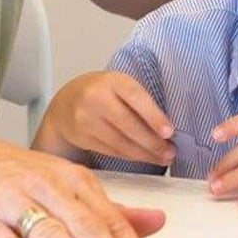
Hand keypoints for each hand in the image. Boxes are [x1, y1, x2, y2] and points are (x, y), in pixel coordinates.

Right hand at [32, 71, 173, 166]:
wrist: (67, 101)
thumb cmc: (102, 92)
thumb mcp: (119, 86)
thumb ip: (139, 101)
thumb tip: (166, 128)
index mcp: (112, 80)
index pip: (136, 97)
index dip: (154, 116)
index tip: (169, 131)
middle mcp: (96, 97)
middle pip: (128, 124)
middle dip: (152, 142)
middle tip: (170, 151)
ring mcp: (86, 118)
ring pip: (120, 142)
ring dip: (144, 153)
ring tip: (162, 157)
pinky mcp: (82, 137)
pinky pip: (111, 150)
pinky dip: (130, 156)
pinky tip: (143, 157)